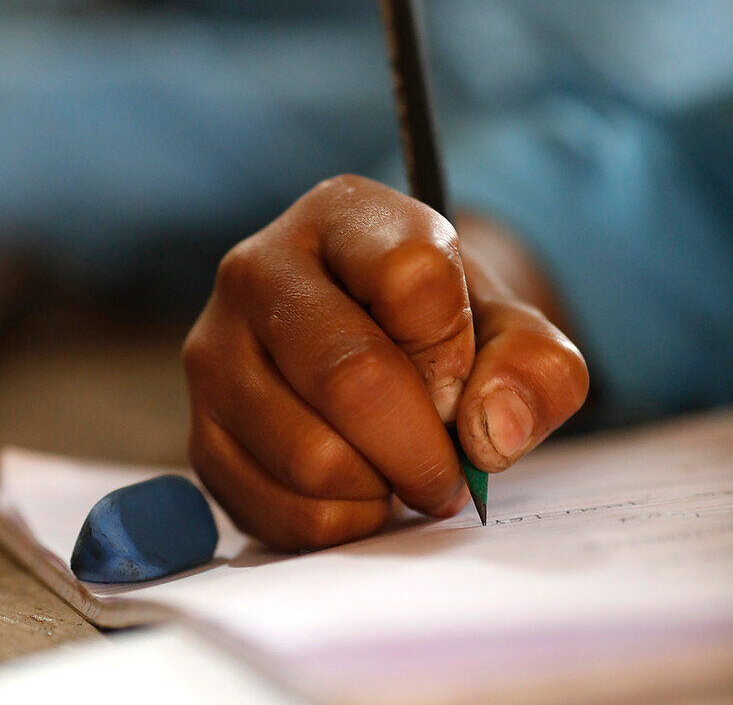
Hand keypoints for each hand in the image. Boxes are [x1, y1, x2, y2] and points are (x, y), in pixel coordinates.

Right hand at [183, 175, 587, 550]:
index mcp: (341, 213)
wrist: (369, 338)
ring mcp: (215, 349)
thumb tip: (488, 433)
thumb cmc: (438, 327)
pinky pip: (275, 510)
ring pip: (310, 455)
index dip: (455, 348)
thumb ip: (534, 368)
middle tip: (449, 469)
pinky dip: (339, 522)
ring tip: (396, 468)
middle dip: (422, 449)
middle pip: (352, 377)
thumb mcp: (509, 326)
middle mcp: (259, 268)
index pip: (411, 279)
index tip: (460, 376)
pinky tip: (356, 487)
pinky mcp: (200, 429)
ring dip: (381, 488)